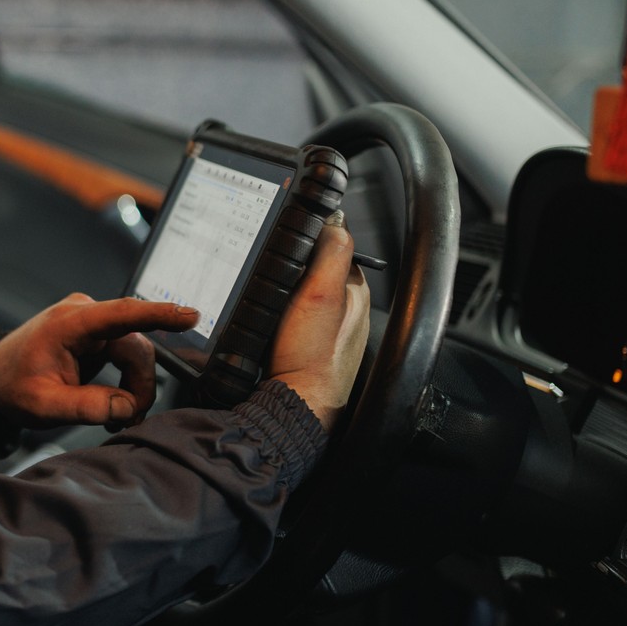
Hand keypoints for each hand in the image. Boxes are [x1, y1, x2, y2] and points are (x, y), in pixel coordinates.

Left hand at [0, 294, 200, 429]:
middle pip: (136, 347)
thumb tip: (127, 407)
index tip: (190, 316)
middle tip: (126, 420)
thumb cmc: (12, 387)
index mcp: (69, 323)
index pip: (123, 314)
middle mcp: (85, 315)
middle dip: (139, 386)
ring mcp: (92, 322)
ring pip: (136, 354)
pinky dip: (127, 382)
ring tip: (116, 417)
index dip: (159, 315)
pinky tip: (114, 404)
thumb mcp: (43, 406)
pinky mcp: (97, 335)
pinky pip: (127, 356)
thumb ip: (86, 407)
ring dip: (134, 387)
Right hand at [267, 212, 370, 429]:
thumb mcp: (321, 295)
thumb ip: (332, 254)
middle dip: (293, 271)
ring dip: (283, 294)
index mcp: (355, 292)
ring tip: (271, 307)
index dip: (307, 244)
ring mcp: (328, 330)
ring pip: (301, 295)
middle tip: (274, 284)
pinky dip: (280, 317)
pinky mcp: (309, 346)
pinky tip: (271, 326)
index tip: (285, 249)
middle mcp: (346, 310)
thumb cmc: (310, 358)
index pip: (332, 248)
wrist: (295, 405)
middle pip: (314, 271)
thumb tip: (335, 220)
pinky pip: (293, 319)